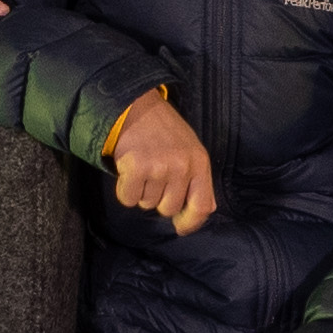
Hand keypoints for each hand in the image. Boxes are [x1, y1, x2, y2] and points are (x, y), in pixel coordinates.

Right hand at [103, 91, 221, 233]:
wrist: (135, 106)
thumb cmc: (163, 130)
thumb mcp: (190, 149)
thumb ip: (198, 179)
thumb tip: (207, 209)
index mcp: (199, 163)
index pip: (202, 206)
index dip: (191, 223)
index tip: (179, 227)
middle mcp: (182, 167)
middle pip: (168, 209)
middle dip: (158, 198)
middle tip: (152, 175)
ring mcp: (159, 167)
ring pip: (146, 204)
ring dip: (141, 191)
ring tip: (141, 166)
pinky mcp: (136, 167)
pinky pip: (128, 199)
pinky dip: (125, 189)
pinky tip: (128, 170)